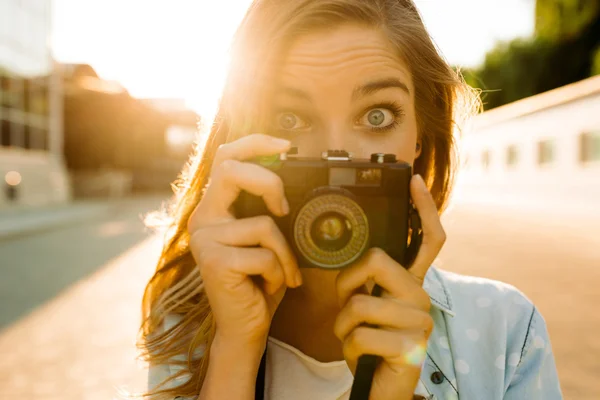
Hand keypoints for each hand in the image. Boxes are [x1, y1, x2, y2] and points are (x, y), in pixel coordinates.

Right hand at [187, 134, 301, 349]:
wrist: (245, 326)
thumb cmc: (259, 282)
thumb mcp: (266, 240)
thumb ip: (268, 211)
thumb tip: (292, 187)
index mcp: (215, 208)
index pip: (226, 158)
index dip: (254, 143)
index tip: (285, 145)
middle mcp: (203, 218)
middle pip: (230, 170)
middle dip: (269, 182)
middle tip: (284, 208)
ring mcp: (205, 239)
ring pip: (263, 224)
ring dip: (285, 253)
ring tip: (282, 273)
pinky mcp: (215, 261)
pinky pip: (266, 254)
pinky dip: (279, 272)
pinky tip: (268, 286)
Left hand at [333, 174, 445, 399]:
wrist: (381, 387)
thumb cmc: (372, 342)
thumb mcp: (367, 306)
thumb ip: (367, 281)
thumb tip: (356, 257)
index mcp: (412, 282)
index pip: (428, 239)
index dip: (423, 209)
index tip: (413, 180)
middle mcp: (423, 297)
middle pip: (375, 262)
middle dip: (347, 283)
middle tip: (348, 303)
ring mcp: (420, 322)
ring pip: (358, 304)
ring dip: (343, 325)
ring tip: (355, 336)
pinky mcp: (410, 348)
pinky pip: (359, 335)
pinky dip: (348, 348)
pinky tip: (360, 355)